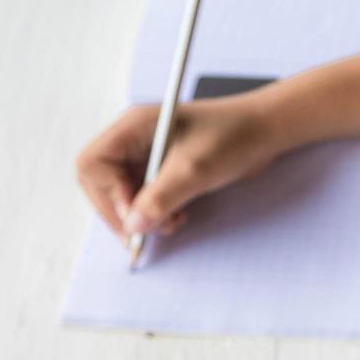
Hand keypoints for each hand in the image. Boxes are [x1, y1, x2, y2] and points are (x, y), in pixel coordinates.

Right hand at [74, 89, 286, 239]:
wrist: (266, 131)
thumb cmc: (234, 136)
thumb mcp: (196, 169)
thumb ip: (161, 197)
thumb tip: (133, 225)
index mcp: (134, 126)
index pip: (93, 165)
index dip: (108, 195)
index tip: (135, 215)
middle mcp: (134, 139)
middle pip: (102, 183)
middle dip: (123, 211)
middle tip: (147, 232)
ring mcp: (148, 155)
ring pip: (123, 195)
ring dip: (141, 216)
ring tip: (170, 223)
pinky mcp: (163, 169)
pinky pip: (143, 198)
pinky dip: (155, 214)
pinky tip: (176, 217)